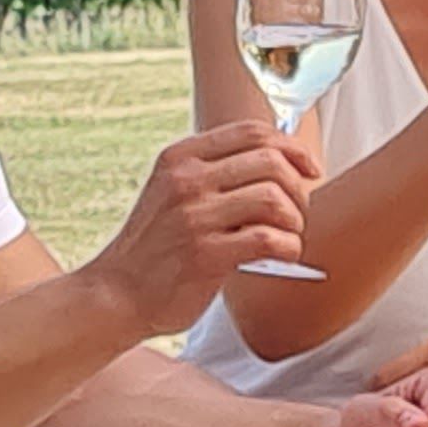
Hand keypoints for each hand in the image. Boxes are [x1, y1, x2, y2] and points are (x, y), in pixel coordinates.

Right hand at [78, 122, 314, 333]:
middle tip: (297, 213)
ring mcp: (194, 216)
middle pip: (271, 162)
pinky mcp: (206, 254)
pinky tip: (284, 255)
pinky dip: (288, 247)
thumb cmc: (156, 246)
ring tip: (288, 236)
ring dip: (295, 220)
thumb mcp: (173, 192)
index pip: (252, 132)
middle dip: (298, 188)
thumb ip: (216, 173)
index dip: (292, 147)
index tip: (311, 169)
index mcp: (181, 157)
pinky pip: (269, 239)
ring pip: (275, 199)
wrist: (117, 294)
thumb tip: (282, 159)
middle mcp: (186, 180)